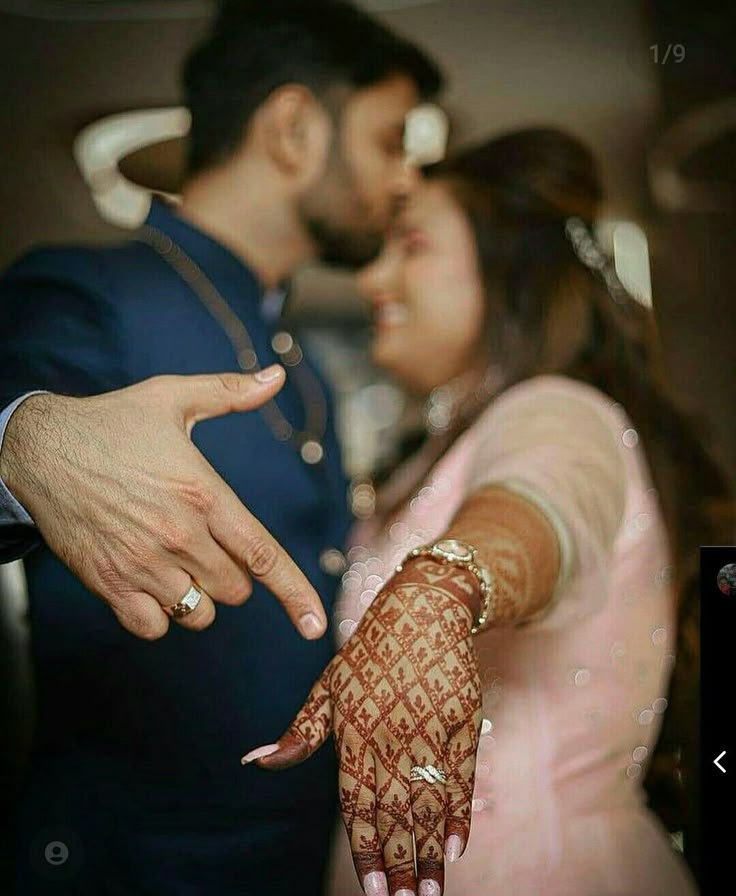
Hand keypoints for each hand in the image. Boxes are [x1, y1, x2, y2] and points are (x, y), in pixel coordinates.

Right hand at [0, 366, 326, 640]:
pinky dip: (158, 615)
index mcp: (203, 494)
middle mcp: (178, 534)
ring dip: (198, 597)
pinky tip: (149, 584)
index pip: (262, 555)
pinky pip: (152, 626)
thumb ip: (230, 392)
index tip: (315, 623)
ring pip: (198, 613)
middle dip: (233, 575)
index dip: (295, 592)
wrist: (37, 449)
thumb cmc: (110, 422)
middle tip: (208, 547)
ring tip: (178, 564)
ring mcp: (142, 563)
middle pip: (235, 589)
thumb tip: (276, 376)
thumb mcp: (172, 398)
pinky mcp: (109, 583)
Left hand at [244, 559, 482, 895]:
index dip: (367, 848)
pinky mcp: (461, 720)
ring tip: (432, 891)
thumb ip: (300, 732)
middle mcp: (393, 734)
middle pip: (396, 810)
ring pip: (429, 800)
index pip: (359, 802)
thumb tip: (254, 762)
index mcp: (356, 730)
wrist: (422, 610)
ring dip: (430, 850)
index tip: (373, 892)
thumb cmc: (369, 653)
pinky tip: (456, 846)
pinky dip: (460, 812)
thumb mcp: (328, 687)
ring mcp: (430, 728)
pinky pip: (461, 775)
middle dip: (402, 864)